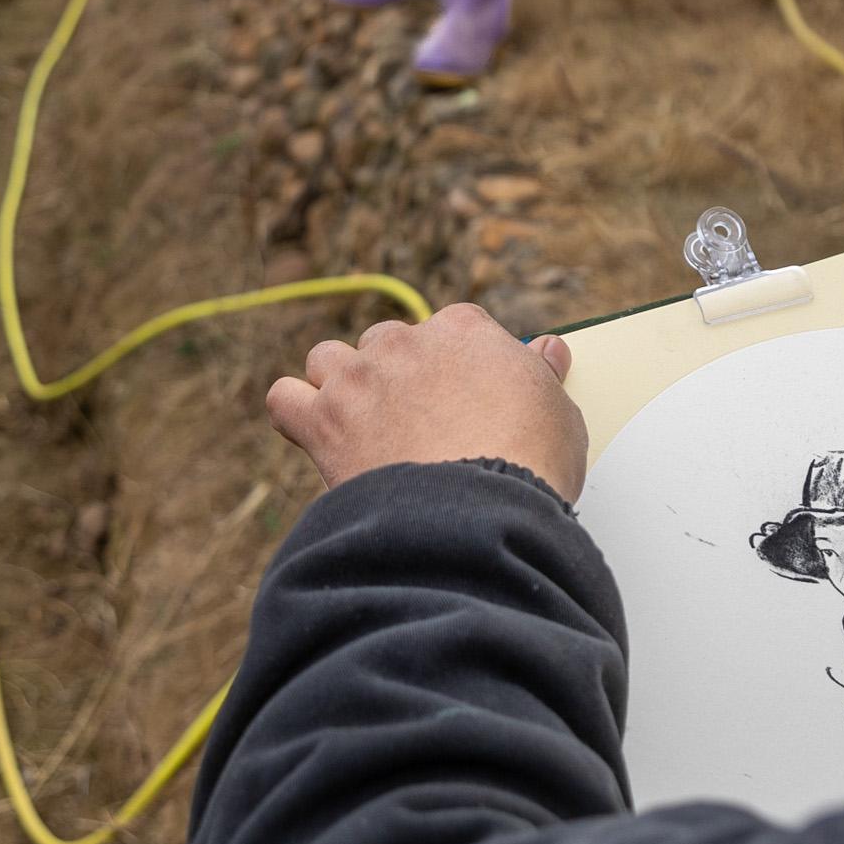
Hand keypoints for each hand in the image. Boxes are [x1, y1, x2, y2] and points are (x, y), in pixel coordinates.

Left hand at [267, 304, 586, 501]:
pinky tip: (313, 434)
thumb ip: (543, 375)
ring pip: (328, 359)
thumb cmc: (526, 464)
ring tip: (360, 425)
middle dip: (395, 374)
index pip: (453, 329)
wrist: (476, 514)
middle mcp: (406, 344)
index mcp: (464, 331)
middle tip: (415, 422)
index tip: (463, 395)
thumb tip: (548, 351)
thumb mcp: (559, 414)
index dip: (455, 365)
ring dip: (338, 385)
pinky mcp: (323, 420)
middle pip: (386, 342)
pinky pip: (285, 399)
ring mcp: (359, 378)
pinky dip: (294, 414)